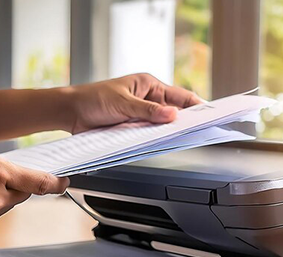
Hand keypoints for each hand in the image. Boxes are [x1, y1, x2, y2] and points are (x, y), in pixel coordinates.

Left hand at [69, 73, 202, 132]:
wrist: (71, 113)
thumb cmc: (92, 99)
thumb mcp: (122, 103)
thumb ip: (146, 110)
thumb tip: (172, 115)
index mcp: (148, 85)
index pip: (180, 95)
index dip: (197, 105)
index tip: (211, 115)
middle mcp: (147, 99)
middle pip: (173, 113)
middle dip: (185, 122)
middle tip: (199, 132)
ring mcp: (140, 115)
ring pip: (161, 126)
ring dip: (168, 133)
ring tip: (183, 140)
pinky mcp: (131, 128)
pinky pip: (147, 135)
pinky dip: (154, 140)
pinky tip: (161, 145)